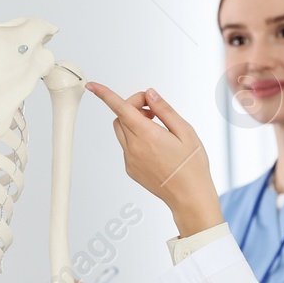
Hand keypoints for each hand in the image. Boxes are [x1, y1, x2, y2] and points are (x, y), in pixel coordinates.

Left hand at [87, 83, 223, 237]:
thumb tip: (150, 95)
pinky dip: (135, 139)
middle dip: (133, 107)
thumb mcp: (185, 131)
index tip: (92, 86)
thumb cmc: (191, 166)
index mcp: (148, 135)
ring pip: (121, 131)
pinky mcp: (130, 169)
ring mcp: (130, 160)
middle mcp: (134, 148)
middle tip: (153, 111)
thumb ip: (164, 110)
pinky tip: (155, 146)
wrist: (189, 196)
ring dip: (132, 122)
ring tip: (155, 128)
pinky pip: (126, 146)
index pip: (122, 108)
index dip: (105, 94)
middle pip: (120, 116)